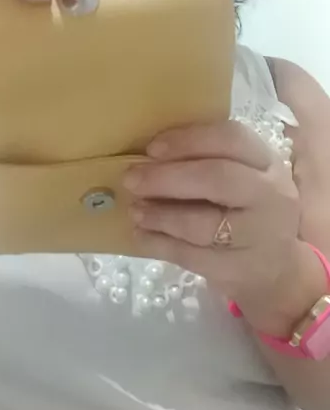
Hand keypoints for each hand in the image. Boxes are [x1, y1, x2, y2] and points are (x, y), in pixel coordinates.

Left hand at [124, 120, 304, 319]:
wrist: (277, 269)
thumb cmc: (246, 210)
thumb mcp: (242, 176)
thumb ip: (206, 160)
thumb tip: (146, 154)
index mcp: (266, 162)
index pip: (232, 138)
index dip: (188, 140)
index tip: (151, 148)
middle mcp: (270, 195)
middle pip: (217, 178)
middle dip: (167, 177)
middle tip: (131, 179)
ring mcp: (257, 236)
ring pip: (203, 224)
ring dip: (160, 215)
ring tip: (135, 210)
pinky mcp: (238, 270)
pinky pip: (192, 257)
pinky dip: (159, 244)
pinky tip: (140, 235)